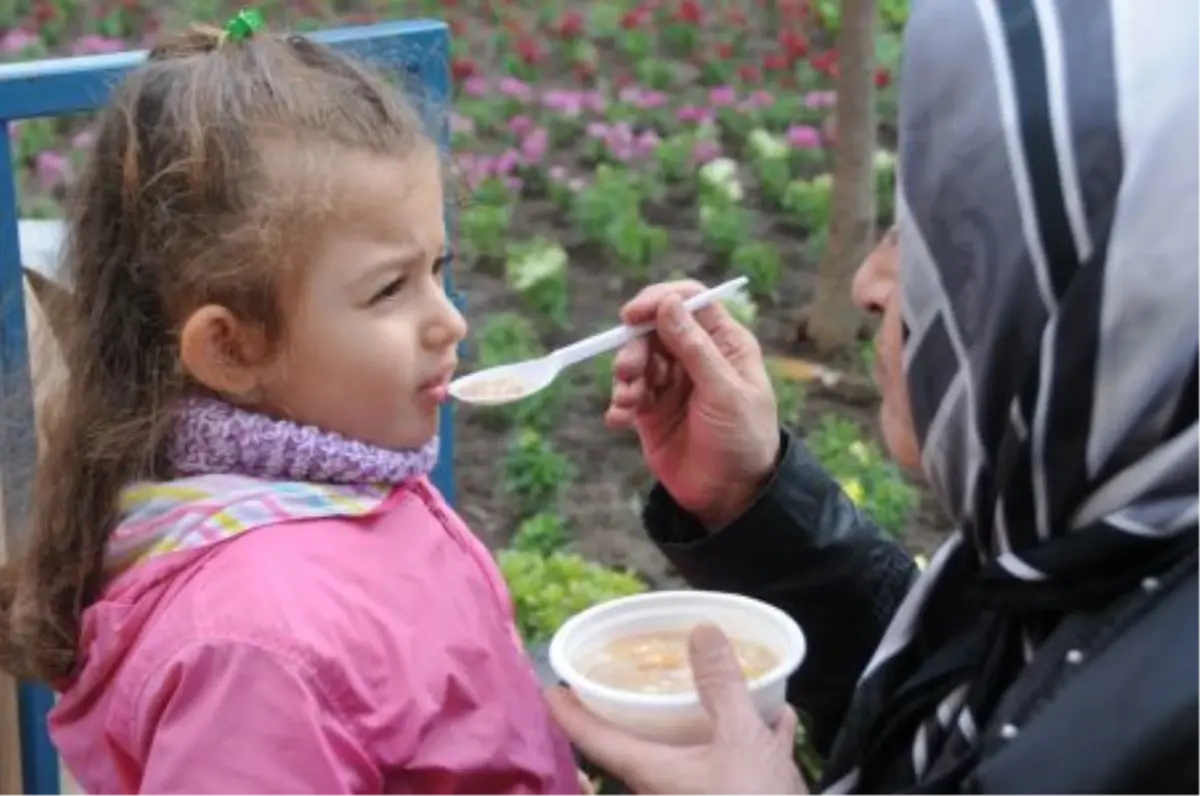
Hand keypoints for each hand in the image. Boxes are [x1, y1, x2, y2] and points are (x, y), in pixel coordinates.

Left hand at [546, 625, 807, 795]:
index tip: (551, 688)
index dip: (569, 713)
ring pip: (688, 755)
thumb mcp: (740, 738)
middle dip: (636, 711)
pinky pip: (731, 766)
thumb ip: (721, 684)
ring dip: (698, 722)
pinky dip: (748, 739)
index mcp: (651, 771)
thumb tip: (700, 629)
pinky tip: (777, 718)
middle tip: (632, 674)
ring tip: (714, 689)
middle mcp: (663, 790)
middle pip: (635, 746)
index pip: (594, 739)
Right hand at [607, 281, 779, 528]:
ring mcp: (671, 382)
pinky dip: (618, 402)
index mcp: (724, 343)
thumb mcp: (725, 392)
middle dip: (634, 345)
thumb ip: (694, 348)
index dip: (659, 301)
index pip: (688, 302)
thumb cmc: (743, 439)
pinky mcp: (652, 410)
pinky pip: (627, 393)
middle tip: (627, 371)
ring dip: (625, 375)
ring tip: (626, 401)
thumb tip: (667, 304)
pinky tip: (617, 420)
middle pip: (654, 329)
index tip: (633, 315)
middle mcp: (695, 356)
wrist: (731, 496)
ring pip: (636, 359)